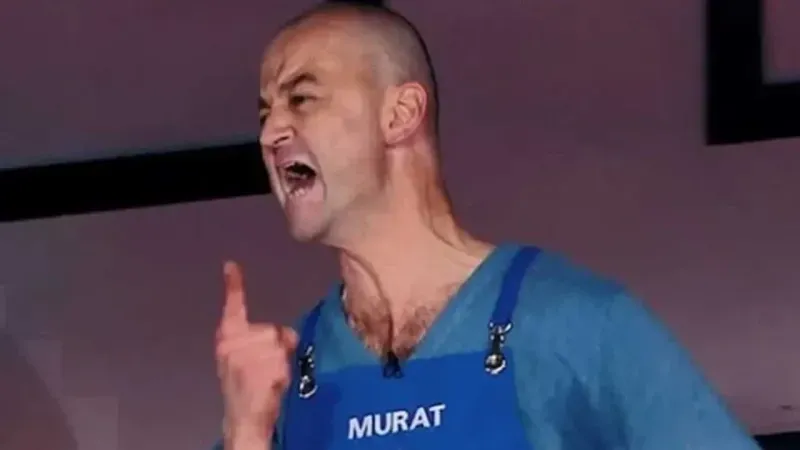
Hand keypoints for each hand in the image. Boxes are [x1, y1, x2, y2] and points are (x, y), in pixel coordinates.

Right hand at [215, 261, 297, 447]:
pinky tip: (272, 386)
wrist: (242, 418)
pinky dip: (285, 373)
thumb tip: (286, 336)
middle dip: (276, 348)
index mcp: (226, 339)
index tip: (231, 265)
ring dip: (281, 362)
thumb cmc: (247, 387)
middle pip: (272, 330)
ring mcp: (246, 358)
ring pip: (281, 345)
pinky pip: (285, 361)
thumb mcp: (246, 359)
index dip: (233, 286)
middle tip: (263, 370)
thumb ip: (260, 340)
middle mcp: (232, 345)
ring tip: (267, 379)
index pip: (232, 308)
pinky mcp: (261, 370)